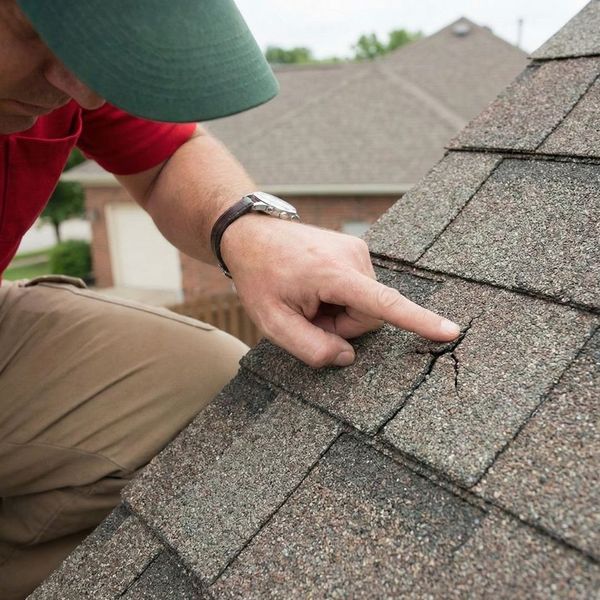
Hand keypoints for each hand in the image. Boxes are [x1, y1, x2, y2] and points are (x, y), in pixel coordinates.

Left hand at [221, 216, 460, 367]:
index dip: (419, 321)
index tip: (450, 331)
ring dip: (339, 310)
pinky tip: (315, 287)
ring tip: (308, 297)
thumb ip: (311, 347)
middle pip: (370, 315)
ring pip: (366, 303)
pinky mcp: (355, 250)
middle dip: (342, 325)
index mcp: (334, 274)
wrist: (250, 233)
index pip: (385, 304)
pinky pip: (360, 289)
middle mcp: (353, 257)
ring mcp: (356, 250)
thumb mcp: (272, 322)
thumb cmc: (259, 276)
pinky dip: (340, 297)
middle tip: (307, 313)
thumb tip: (348, 356)